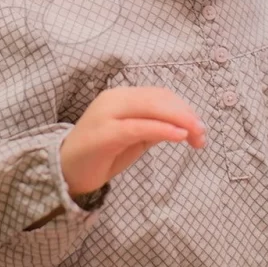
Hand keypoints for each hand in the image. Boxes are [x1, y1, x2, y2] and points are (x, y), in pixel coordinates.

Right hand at [59, 87, 205, 197]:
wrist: (64, 171)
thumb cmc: (101, 155)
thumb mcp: (134, 139)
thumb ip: (153, 128)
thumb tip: (182, 126)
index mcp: (121, 97)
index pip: (160, 95)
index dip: (184, 109)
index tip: (200, 129)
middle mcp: (114, 99)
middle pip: (159, 98)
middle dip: (186, 115)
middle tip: (202, 135)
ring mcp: (107, 114)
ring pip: (151, 107)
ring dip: (180, 120)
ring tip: (196, 136)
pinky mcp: (105, 133)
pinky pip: (139, 127)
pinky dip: (162, 129)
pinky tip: (179, 136)